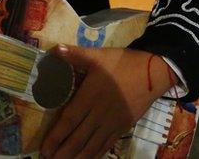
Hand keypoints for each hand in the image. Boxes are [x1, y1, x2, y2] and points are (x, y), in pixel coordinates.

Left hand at [41, 46, 177, 158]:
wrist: (154, 71)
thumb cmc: (123, 63)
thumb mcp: (98, 55)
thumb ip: (75, 55)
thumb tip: (54, 50)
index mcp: (90, 96)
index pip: (69, 120)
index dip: (56, 137)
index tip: (44, 148)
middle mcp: (100, 113)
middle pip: (78, 138)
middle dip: (63, 152)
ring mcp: (113, 123)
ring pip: (92, 145)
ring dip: (76, 157)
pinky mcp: (124, 127)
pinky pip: (106, 145)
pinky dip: (95, 154)